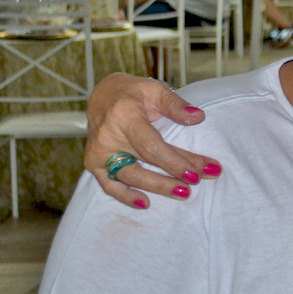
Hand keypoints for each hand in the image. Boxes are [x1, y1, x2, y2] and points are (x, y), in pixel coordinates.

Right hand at [84, 73, 221, 207]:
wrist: (102, 96)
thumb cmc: (134, 93)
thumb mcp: (156, 90)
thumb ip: (176, 105)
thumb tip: (198, 118)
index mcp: (124, 115)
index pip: (150, 144)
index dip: (173, 161)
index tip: (197, 171)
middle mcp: (107, 136)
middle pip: (144, 161)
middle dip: (174, 174)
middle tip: (198, 182)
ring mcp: (98, 152)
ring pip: (130, 176)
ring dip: (158, 187)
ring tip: (183, 193)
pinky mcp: (94, 163)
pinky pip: (109, 185)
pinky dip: (125, 196)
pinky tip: (146, 203)